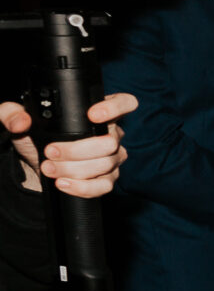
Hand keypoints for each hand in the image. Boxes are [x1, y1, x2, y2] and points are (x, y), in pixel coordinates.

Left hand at [2, 92, 137, 196]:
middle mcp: (111, 134)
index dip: (115, 108)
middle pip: (110, 142)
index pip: (124, 103)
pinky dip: (82, 187)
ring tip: (48, 168)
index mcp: (99, 113)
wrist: (35, 162)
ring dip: (73, 169)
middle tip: (50, 151)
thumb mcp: (18, 120)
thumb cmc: (34, 136)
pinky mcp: (107, 179)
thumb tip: (21, 121)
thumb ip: (12, 113)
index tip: (92, 115)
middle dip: (77, 150)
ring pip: (105, 165)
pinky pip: (104, 185)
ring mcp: (113, 158)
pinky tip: (64, 183)